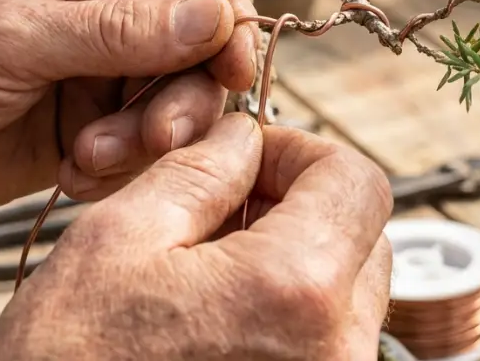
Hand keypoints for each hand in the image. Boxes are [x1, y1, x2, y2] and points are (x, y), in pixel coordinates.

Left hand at [0, 0, 258, 222]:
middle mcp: (99, 13)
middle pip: (193, 45)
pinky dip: (119, 167)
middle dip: (183, 94)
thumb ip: (120, 30)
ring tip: (91, 159)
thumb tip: (216, 15)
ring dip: (146, 137)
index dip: (222, 15)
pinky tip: (74, 173)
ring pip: (171, 101)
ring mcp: (93, 73)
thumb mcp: (15, 38)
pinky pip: (139, 148)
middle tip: (158, 136)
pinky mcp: (85, 129)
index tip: (236, 67)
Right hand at [0, 116, 394, 360]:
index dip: (298, 152)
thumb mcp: (116, 241)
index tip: (249, 158)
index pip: (354, 180)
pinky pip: (327, 342)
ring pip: (348, 291)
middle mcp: (335, 351)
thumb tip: (242, 139)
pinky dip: (288, 314)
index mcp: (295, 290)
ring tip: (212, 271)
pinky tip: (219, 318)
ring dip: (295, 260)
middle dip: (299, 204)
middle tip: (223, 210)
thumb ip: (198, 173)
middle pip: (363, 235)